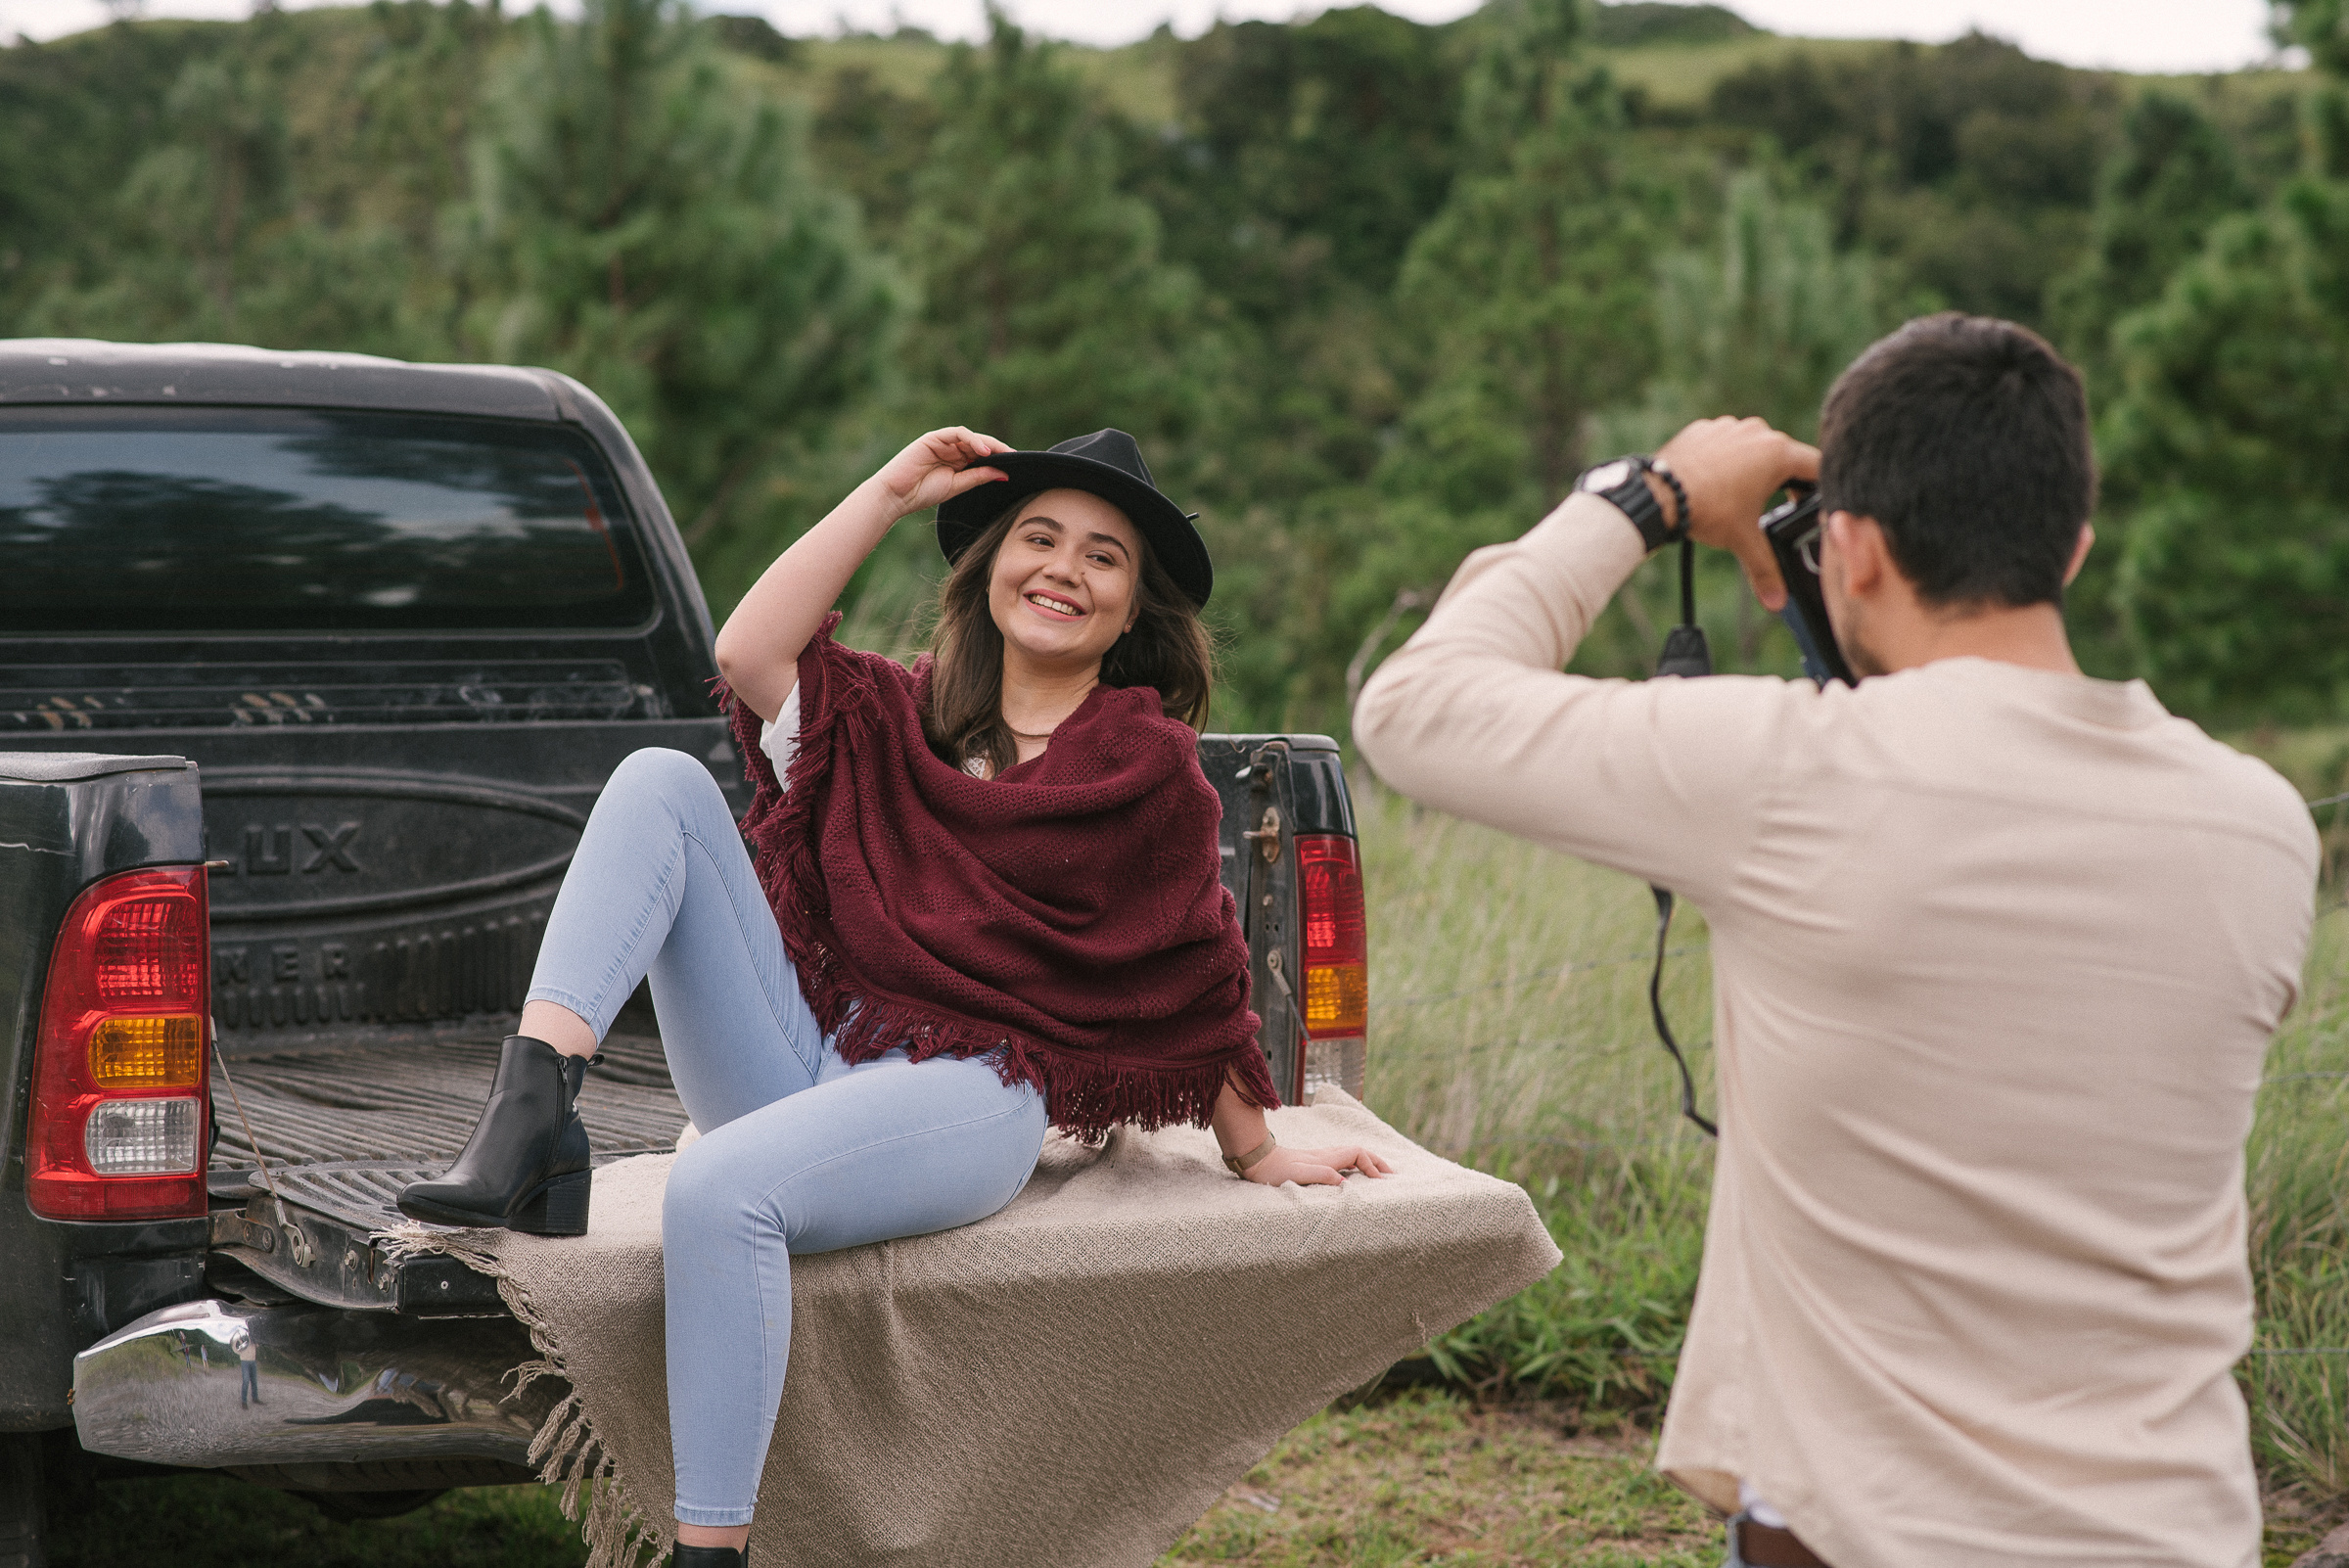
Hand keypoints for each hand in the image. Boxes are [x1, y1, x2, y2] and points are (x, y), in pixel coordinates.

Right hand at [871, 426, 1014, 519]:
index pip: (982, 455)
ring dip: (987, 444)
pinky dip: (972, 440)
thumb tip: (1004, 473)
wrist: (897, 496)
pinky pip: (957, 433)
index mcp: (957, 461)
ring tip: (1001, 454)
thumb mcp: (958, 486)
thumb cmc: (923, 493)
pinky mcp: (933, 438)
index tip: (1017, 464)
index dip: (999, 457)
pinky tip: (984, 451)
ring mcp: (942, 442)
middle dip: (998, 449)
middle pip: (979, 444)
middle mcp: (951, 449)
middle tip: (1016, 457)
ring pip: (970, 437)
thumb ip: (978, 476)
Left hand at [1244, 1143, 1394, 1187]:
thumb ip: (1321, 1175)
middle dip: (1377, 1162)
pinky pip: (1343, 1162)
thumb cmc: (1275, 1171)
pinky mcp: (1315, 1163)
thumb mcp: (1298, 1174)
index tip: (1379, 1182)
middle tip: (1392, 1175)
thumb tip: (1345, 1183)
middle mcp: (1327, 1155)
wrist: (1257, 1160)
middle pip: (1360, 1152)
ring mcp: (1321, 1158)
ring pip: (1352, 1156)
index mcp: (1326, 1158)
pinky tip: (1355, 1177)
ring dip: (1368, 1164)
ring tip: (1379, 1176)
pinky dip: (1356, 1167)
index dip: (1372, 1166)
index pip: (1358, 1154)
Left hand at [1650, 416, 1820, 611]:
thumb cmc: (1706, 510)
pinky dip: (1726, 459)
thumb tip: (1777, 602)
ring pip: (1754, 447)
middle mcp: (1757, 432)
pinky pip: (1726, 442)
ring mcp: (1730, 427)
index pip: (1817, 466)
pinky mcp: (1705, 429)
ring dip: (1754, 468)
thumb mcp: (1742, 539)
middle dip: (1786, 481)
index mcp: (1777, 453)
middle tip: (1782, 504)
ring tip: (1744, 496)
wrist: (1657, 493)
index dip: (1821, 488)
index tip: (1815, 504)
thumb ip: (1766, 569)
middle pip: (1786, 456)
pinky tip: (1718, 481)